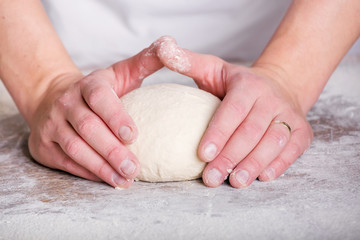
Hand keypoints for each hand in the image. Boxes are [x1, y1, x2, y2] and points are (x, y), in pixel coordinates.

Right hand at [28, 44, 162, 187]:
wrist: (53, 98)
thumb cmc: (96, 91)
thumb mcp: (119, 73)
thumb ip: (145, 62)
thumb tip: (171, 46)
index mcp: (87, 85)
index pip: (99, 98)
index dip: (115, 116)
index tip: (134, 135)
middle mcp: (66, 104)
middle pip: (88, 128)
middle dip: (112, 151)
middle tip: (135, 168)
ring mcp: (52, 126)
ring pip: (76, 149)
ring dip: (101, 167)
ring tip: (125, 180)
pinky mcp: (44, 145)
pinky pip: (67, 162)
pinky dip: (88, 173)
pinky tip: (107, 180)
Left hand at [157, 36, 312, 187]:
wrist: (279, 86)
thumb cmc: (238, 83)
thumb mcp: (213, 68)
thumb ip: (188, 62)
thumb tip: (163, 48)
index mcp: (248, 85)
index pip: (233, 110)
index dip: (219, 132)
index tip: (202, 154)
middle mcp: (271, 99)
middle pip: (251, 131)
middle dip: (231, 156)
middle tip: (212, 178)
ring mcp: (289, 116)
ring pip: (274, 142)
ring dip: (254, 164)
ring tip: (236, 182)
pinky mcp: (302, 132)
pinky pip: (293, 150)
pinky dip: (279, 165)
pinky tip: (262, 177)